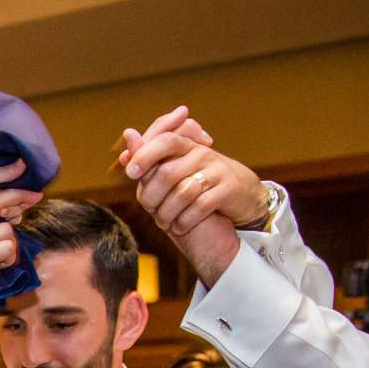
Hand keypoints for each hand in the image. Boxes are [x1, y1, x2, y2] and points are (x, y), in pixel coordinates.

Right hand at [0, 165, 34, 338]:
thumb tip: (17, 205)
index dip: (12, 193)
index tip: (31, 194)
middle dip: (20, 199)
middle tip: (37, 199)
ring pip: (6, 229)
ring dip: (13, 245)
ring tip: (3, 258)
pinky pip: (7, 247)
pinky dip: (11, 258)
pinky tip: (1, 266)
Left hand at [116, 106, 259, 283]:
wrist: (242, 195)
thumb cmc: (202, 181)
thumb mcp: (179, 166)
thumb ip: (152, 158)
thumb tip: (126, 143)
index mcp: (187, 146)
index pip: (165, 140)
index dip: (145, 154)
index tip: (131, 173)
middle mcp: (203, 154)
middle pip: (167, 173)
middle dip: (152, 197)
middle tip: (149, 211)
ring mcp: (217, 171)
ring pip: (182, 193)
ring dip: (167, 214)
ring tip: (164, 223)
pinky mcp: (229, 190)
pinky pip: (199, 207)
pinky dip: (184, 221)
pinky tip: (179, 227)